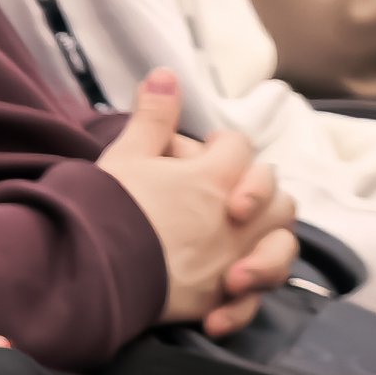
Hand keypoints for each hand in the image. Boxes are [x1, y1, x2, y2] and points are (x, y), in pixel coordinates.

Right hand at [95, 71, 294, 324]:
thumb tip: (167, 74)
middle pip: (279, 197)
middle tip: (225, 198)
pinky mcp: (221, 298)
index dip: (222, 145)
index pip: (239, 146)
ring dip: (268, 240)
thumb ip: (153, 116)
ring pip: (283, 244)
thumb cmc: (108, 206)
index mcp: (215, 177)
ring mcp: (234, 260)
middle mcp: (237, 219)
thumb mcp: (126, 153)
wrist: (93, 267)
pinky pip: (253, 300)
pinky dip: (244, 298)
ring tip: (237, 241)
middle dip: (259, 193)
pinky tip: (223, 291)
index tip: (198, 153)